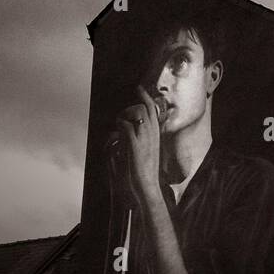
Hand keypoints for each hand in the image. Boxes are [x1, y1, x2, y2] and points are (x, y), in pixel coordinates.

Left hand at [117, 85, 161, 207]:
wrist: (148, 186)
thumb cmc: (145, 172)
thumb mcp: (146, 151)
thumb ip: (140, 139)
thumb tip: (128, 130)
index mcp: (155, 134)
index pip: (152, 109)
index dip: (145, 96)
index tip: (139, 87)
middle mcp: (152, 134)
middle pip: (144, 107)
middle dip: (131, 106)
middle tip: (122, 117)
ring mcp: (144, 139)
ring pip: (136, 113)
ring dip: (124, 116)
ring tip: (119, 127)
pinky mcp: (135, 145)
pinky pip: (126, 126)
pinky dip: (119, 127)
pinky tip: (117, 135)